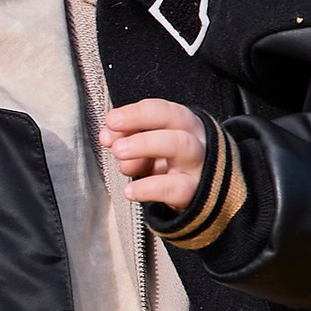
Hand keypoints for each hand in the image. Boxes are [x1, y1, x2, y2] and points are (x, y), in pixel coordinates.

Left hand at [103, 96, 210, 213]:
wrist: (203, 200)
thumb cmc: (174, 168)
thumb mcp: (151, 151)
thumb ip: (130, 140)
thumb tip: (108, 137)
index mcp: (184, 124)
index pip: (162, 109)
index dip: (135, 112)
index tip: (111, 120)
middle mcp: (195, 138)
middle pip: (175, 118)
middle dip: (141, 121)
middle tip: (115, 138)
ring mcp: (199, 164)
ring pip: (181, 145)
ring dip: (145, 146)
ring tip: (121, 159)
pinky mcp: (196, 192)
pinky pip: (176, 187)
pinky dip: (150, 188)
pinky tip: (131, 190)